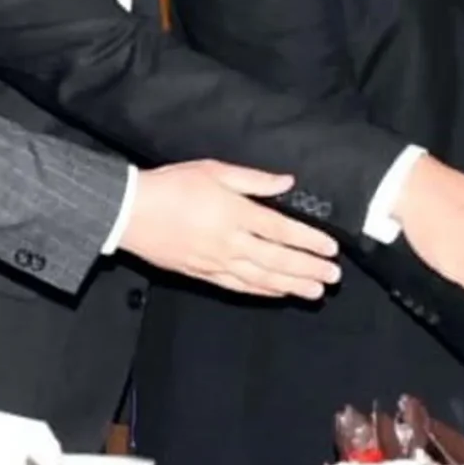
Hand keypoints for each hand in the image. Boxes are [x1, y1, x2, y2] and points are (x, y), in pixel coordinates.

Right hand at [121, 161, 340, 298]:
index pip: (282, 230)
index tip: (331, 249)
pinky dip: (263, 291)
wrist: (130, 212)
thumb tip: (286, 183)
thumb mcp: (214, 170)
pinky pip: (239, 286)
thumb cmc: (171, 186)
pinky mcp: (203, 274)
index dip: (309, 241)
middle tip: (333, 277)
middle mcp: (230, 241)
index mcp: (235, 213)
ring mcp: (217, 261)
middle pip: (278, 260)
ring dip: (292, 286)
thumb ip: (253, 180)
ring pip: (262, 278)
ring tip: (316, 291)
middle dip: (309, 269)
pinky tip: (279, 293)